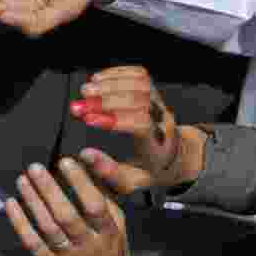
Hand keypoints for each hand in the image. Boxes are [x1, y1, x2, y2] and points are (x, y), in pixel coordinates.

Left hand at [6, 160, 132, 255]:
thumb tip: (87, 161)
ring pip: (47, 228)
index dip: (80, 183)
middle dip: (49, 190)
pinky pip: (32, 242)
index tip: (65, 161)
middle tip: (35, 167)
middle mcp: (89, 246)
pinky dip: (20, 222)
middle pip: (66, 216)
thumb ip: (102, 195)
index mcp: (109, 233)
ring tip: (22, 179)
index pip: (94, 206)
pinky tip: (11, 203)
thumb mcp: (116, 223)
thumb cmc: (109, 246)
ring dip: (32, 201)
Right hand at [72, 66, 206, 192]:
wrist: (175, 156)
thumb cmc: (152, 170)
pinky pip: (140, 75)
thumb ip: (110, 171)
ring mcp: (159, 103)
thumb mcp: (133, 182)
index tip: (89, 120)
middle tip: (80, 104)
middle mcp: (161, 119)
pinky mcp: (154, 93)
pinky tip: (100, 78)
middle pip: (138, 100)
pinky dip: (118, 73)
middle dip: (106, 100)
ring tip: (87, 89)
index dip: (114, 119)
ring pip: (140, 84)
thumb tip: (86, 155)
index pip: (141, 124)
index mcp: (157, 143)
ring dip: (110, 84)